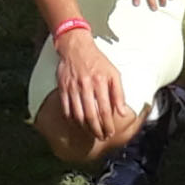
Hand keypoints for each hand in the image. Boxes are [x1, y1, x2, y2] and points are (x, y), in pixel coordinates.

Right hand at [51, 25, 129, 145]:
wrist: (76, 47)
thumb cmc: (97, 60)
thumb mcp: (113, 73)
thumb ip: (119, 93)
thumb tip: (122, 112)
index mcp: (100, 82)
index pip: (105, 110)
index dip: (108, 125)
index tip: (110, 133)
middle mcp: (86, 86)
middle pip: (91, 116)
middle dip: (97, 130)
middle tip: (101, 137)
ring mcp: (73, 88)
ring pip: (78, 115)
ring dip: (85, 128)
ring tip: (91, 133)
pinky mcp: (62, 88)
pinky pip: (66, 110)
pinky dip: (71, 121)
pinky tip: (77, 125)